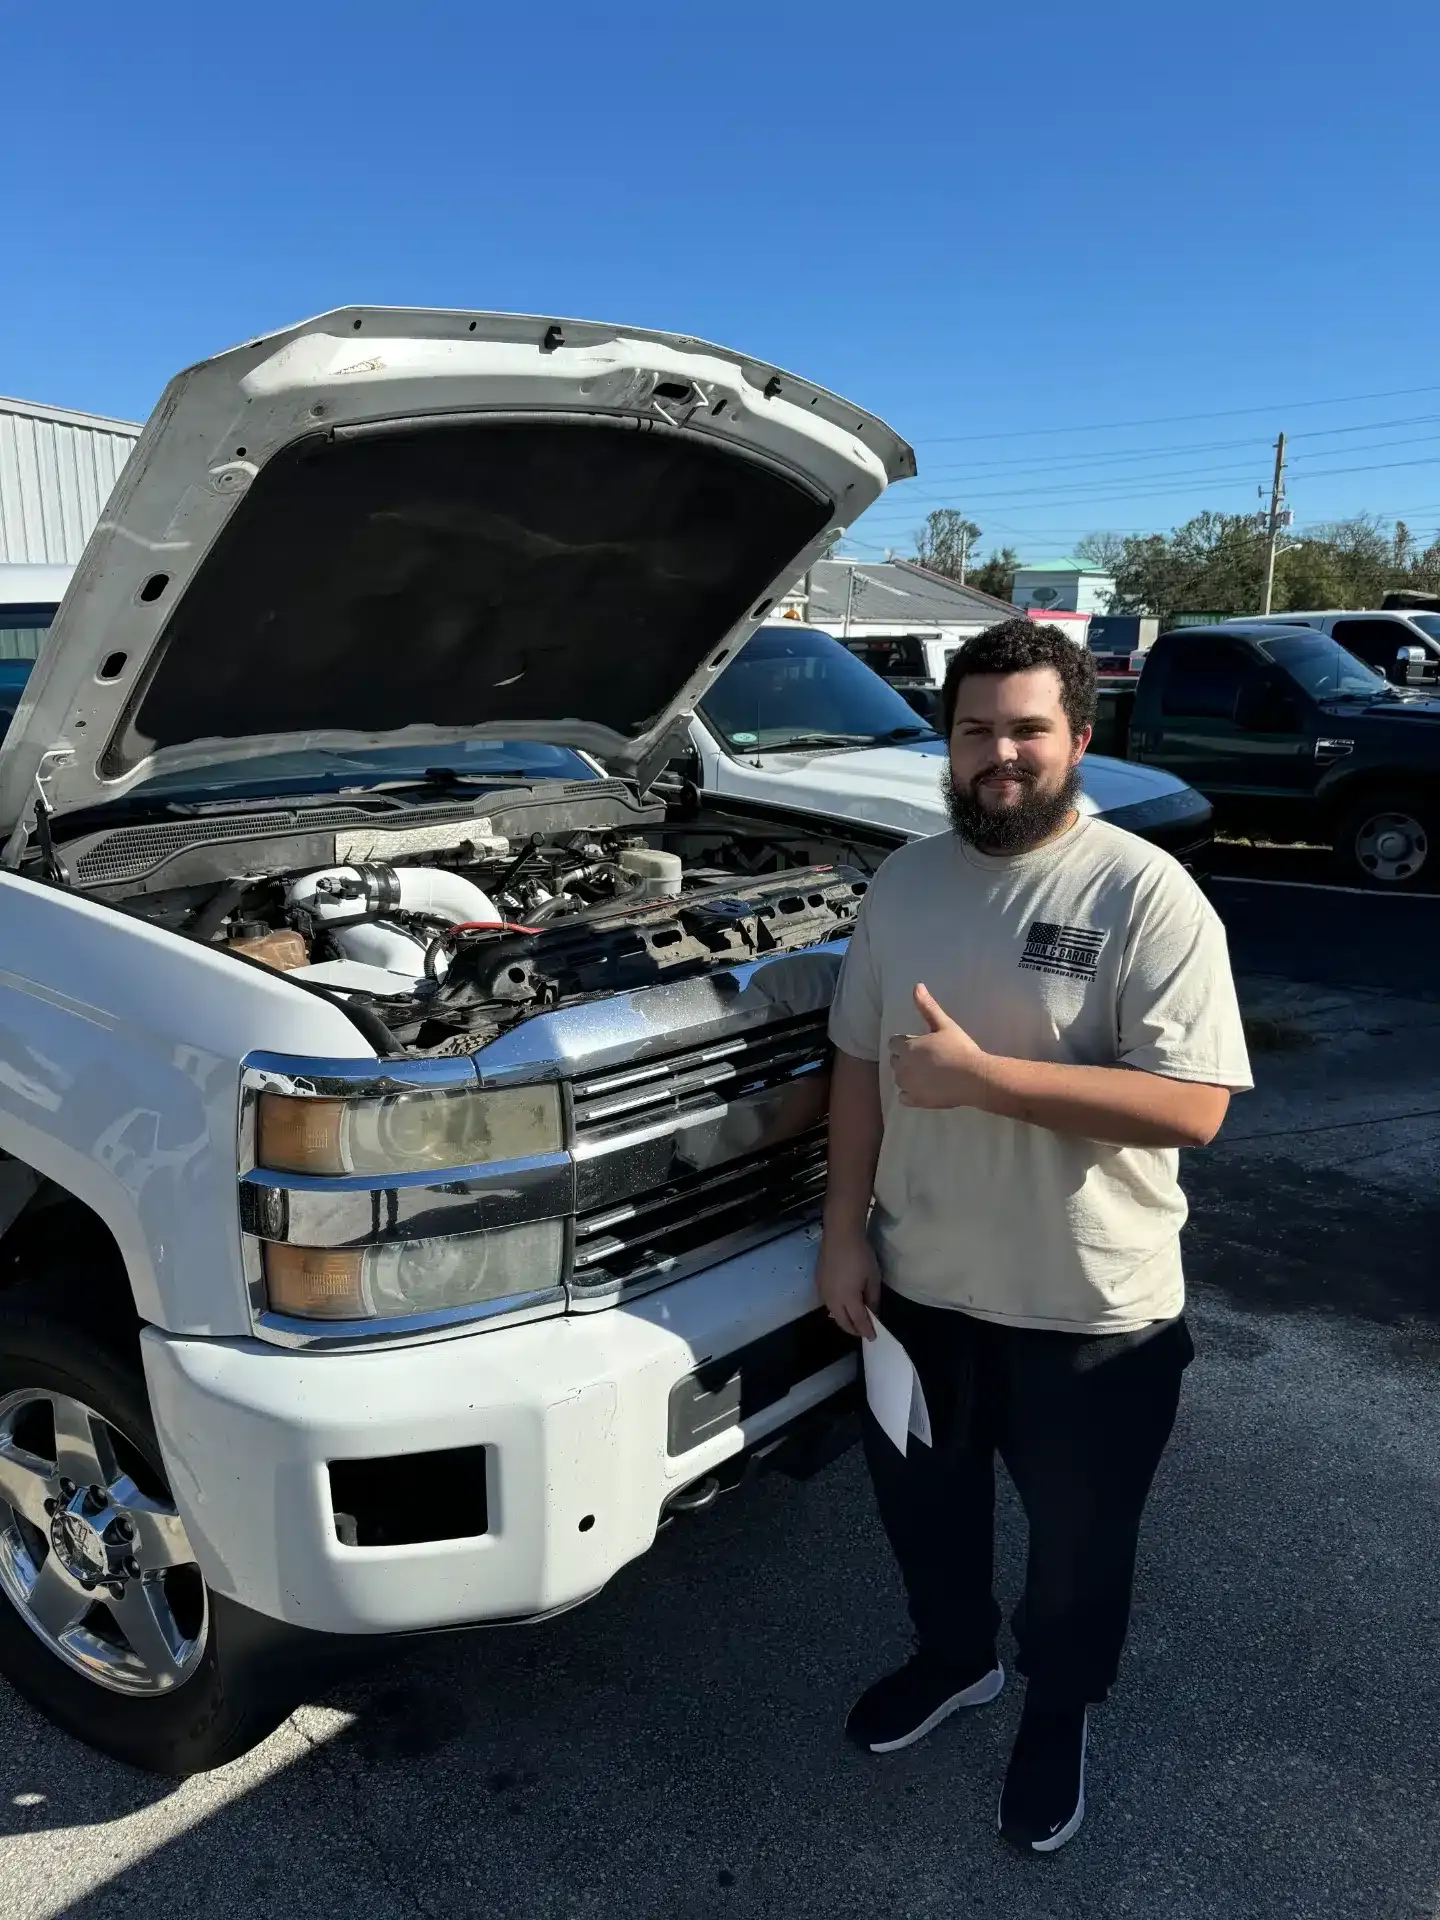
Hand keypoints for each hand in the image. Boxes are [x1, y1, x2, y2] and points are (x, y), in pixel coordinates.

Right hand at [815, 1226, 880, 1339]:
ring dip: (843, 1319)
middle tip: (863, 1331)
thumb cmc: (861, 1255)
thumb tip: (873, 1312)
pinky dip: (836, 1308)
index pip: (858, 1321)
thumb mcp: (873, 1277)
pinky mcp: (818, 1282)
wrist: (840, 1234)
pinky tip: (842, 1304)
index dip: (866, 1330)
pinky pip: (827, 1302)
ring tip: (853, 1319)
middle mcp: (833, 1299)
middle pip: (842, 1321)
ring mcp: (823, 1291)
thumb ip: (873, 1298)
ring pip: (833, 1313)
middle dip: (853, 1329)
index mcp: (848, 1299)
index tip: (873, 1337)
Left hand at [889, 984, 990, 1109]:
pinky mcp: (916, 1101)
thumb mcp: (944, 1024)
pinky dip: (910, 1094)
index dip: (905, 1043)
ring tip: (927, 1074)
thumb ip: (927, 1007)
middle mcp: (902, 1067)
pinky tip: (924, 1089)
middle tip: (925, 1058)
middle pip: (895, 1061)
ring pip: (899, 1079)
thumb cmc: (960, 1049)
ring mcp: (908, 1086)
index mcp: (907, 1048)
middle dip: (905, 1058)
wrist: (973, 1078)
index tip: (920, 1044)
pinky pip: (903, 1097)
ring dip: (907, 1075)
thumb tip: (917, 986)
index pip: (893, 1043)